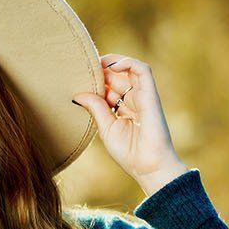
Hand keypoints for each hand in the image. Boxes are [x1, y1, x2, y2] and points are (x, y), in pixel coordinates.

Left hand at [72, 54, 188, 194]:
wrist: (148, 166)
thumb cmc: (129, 152)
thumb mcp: (106, 127)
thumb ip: (95, 108)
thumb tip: (77, 94)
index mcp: (124, 109)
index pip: (109, 87)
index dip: (96, 81)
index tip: (80, 79)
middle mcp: (134, 100)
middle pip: (117, 77)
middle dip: (101, 71)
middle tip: (84, 69)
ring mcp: (143, 96)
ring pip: (129, 69)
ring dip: (112, 63)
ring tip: (96, 63)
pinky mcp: (151, 94)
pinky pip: (142, 70)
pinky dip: (128, 62)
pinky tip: (112, 65)